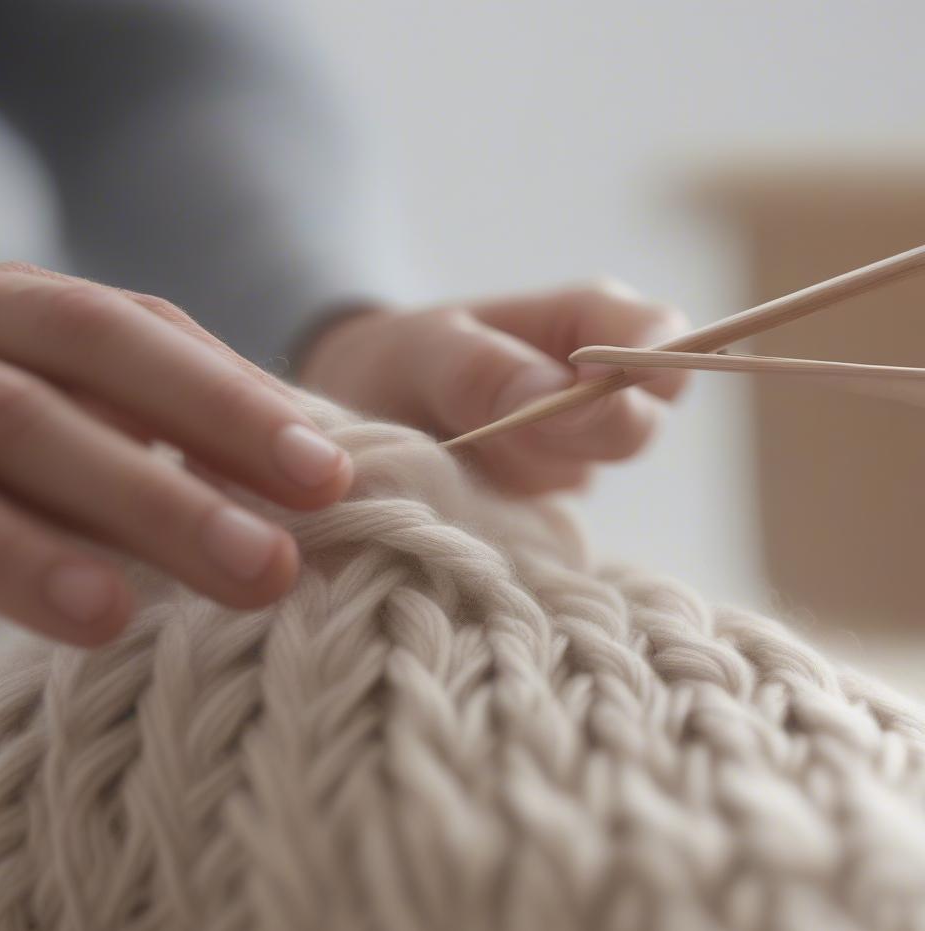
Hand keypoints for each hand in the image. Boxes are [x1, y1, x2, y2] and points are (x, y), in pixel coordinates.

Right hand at [0, 263, 351, 645]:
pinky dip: (15, 556)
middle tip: (312, 519)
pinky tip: (100, 613)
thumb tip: (316, 482)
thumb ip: (159, 447)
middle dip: (217, 430)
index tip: (334, 475)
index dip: (242, 397)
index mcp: (25, 310)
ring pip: (20, 425)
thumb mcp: (60, 438)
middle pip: (99, 348)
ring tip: (249, 576)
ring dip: (143, 501)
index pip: (148, 332)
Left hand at [300, 280, 688, 493]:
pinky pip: (557, 518)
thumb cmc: (398, 363)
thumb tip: (559, 394)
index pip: (658, 338)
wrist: (359, 419)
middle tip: (511, 428)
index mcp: (583, 324)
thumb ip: (484, 369)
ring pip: (595, 474)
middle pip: (641, 422)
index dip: (642, 368)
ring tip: (469, 451)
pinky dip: (519, 514)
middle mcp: (592, 390)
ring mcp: (571, 451)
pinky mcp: (545, 502)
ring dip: (537, 474)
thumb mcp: (424, 352)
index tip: (583, 393)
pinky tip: (471, 497)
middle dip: (583, 433)